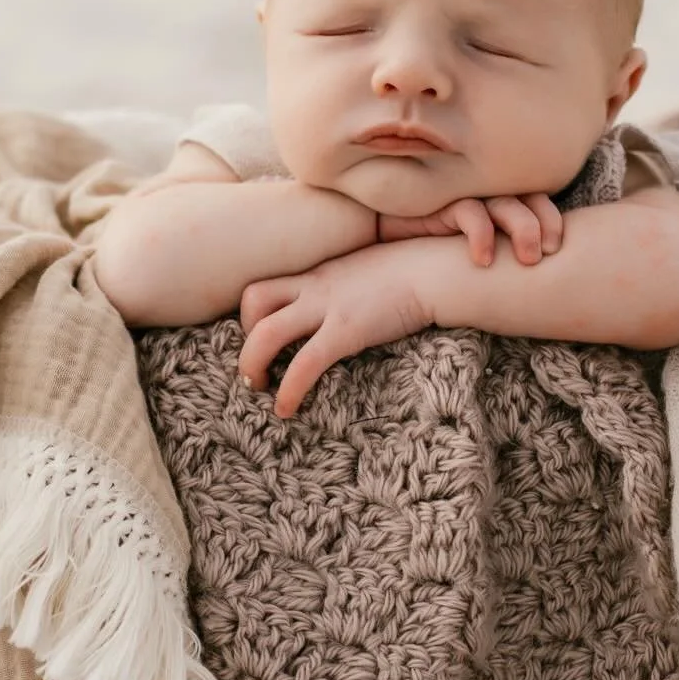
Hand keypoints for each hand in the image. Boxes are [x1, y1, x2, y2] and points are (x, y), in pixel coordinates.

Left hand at [238, 243, 432, 418]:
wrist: (436, 270)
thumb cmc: (412, 272)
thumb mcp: (367, 273)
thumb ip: (347, 288)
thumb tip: (347, 308)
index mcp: (318, 274)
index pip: (264, 285)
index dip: (251, 316)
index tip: (258, 342)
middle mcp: (315, 285)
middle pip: (253, 299)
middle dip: (243, 337)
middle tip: (255, 368)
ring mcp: (328, 306)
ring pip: (265, 332)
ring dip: (251, 363)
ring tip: (259, 389)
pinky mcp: (346, 331)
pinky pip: (304, 364)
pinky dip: (288, 390)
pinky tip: (286, 409)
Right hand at [377, 193, 562, 266]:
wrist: (365, 240)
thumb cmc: (419, 255)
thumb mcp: (463, 262)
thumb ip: (493, 260)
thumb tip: (535, 291)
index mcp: (495, 210)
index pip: (536, 203)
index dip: (551, 219)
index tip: (558, 249)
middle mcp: (481, 200)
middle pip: (528, 198)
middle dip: (545, 221)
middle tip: (550, 250)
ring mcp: (460, 198)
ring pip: (504, 203)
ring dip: (523, 227)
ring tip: (529, 258)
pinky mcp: (438, 203)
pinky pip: (468, 211)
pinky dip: (481, 232)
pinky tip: (482, 258)